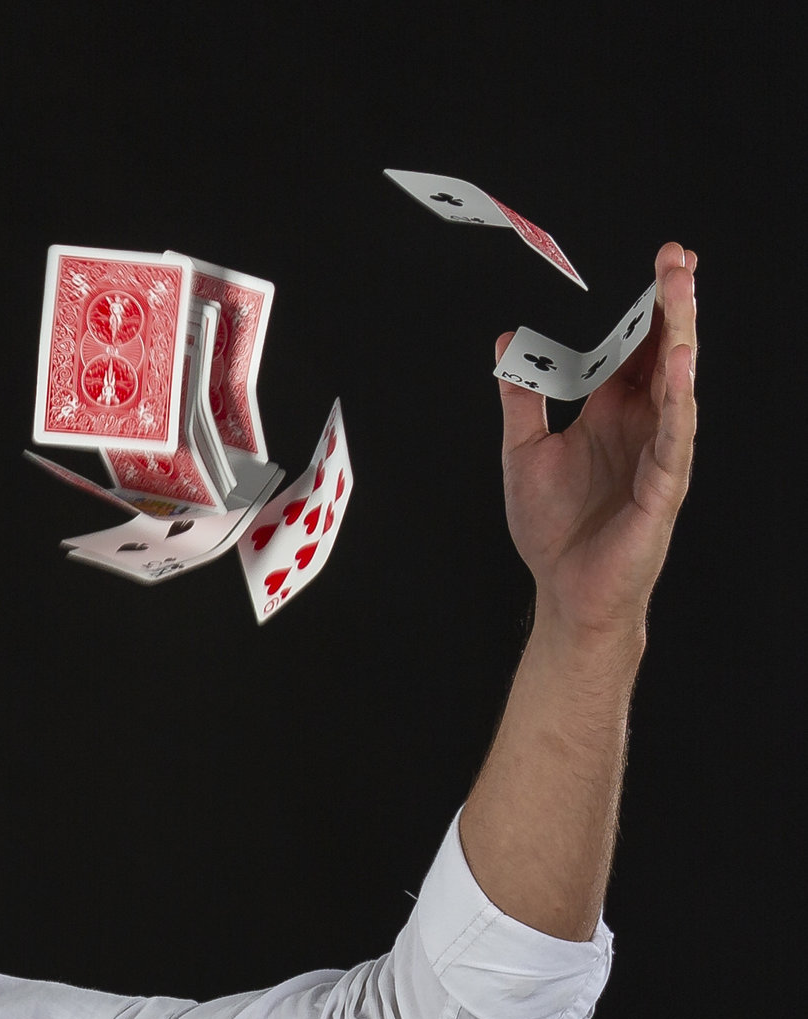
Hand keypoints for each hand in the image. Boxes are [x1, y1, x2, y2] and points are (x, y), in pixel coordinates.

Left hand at [496, 242, 698, 637]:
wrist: (564, 589)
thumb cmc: (552, 528)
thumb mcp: (523, 450)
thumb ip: (521, 398)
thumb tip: (508, 345)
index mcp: (611, 412)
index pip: (636, 347)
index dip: (646, 306)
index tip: (660, 262)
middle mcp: (641, 424)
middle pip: (664, 352)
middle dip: (673, 304)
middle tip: (678, 257)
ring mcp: (657, 451)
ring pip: (677, 383)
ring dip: (680, 335)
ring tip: (682, 292)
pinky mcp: (663, 484)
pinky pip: (674, 434)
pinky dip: (678, 397)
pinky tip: (680, 362)